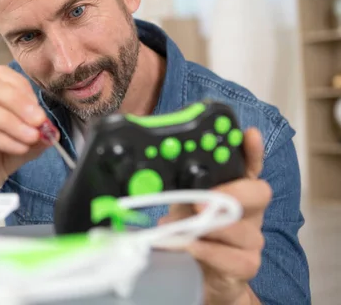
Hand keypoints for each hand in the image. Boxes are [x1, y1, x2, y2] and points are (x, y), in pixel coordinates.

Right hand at [0, 65, 51, 193]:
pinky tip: (16, 148)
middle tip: (40, 121)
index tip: (41, 112)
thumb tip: (52, 132)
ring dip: (12, 121)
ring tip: (31, 137)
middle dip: (20, 102)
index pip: (0, 78)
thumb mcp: (13, 155)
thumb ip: (32, 142)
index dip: (23, 90)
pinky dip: (0, 138)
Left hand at [158, 128, 270, 304]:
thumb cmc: (191, 233)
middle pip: (258, 194)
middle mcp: (249, 211)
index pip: (250, 165)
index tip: (248, 134)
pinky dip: (211, 251)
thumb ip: (177, 190)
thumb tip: (152, 178)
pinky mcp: (246, 265)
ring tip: (182, 227)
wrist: (198, 276)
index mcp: (235, 191)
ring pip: (245, 229)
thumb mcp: (181, 204)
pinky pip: (236, 258)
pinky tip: (192, 247)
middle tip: (200, 199)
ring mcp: (252, 239)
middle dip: (232, 193)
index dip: (252, 150)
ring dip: (210, 227)